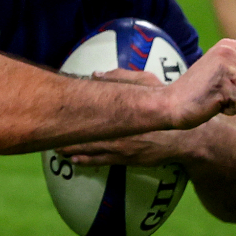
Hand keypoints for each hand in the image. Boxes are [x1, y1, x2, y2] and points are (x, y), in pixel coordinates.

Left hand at [57, 69, 194, 163]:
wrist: (187, 136)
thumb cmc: (165, 103)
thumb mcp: (147, 82)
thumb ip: (122, 77)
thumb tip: (95, 74)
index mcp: (121, 108)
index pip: (92, 108)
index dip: (73, 109)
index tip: (56, 107)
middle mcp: (119, 129)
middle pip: (87, 131)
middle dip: (67, 132)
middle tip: (48, 132)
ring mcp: (122, 146)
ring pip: (91, 148)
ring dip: (72, 149)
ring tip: (55, 148)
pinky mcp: (127, 158)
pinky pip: (102, 161)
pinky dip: (86, 160)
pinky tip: (74, 160)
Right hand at [160, 39, 235, 127]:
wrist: (171, 103)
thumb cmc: (200, 89)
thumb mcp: (224, 68)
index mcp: (228, 45)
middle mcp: (226, 53)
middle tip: (226, 89)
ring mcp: (224, 69)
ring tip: (220, 96)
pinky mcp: (222, 87)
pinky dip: (231, 109)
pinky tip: (214, 104)